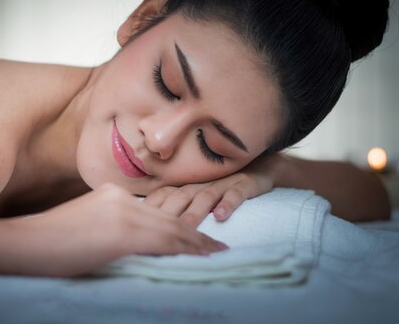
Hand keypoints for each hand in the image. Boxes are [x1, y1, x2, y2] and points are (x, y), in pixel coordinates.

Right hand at [9, 183, 227, 276]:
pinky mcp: (123, 230)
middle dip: (194, 233)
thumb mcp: (87, 225)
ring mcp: (124, 211)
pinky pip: (163, 240)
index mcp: (114, 194)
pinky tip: (201, 255)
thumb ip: (112, 226)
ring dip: (196, 243)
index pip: (157, 210)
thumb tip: (131, 244)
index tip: (197, 233)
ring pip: (171, 228)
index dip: (180, 223)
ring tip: (216, 252)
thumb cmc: (48, 241)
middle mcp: (123, 198)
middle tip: (216, 246)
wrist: (24, 243)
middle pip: (168, 217)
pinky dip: (186, 249)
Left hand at [143, 154, 280, 227]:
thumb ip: (179, 203)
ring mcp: (224, 182)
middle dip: (168, 213)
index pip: (164, 194)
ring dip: (195, 212)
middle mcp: (202, 182)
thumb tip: (151, 223)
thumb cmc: (224, 184)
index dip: (151, 207)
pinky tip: (221, 216)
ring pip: (205, 197)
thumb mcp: (200, 191)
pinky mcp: (245, 184)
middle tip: (155, 231)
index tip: (136, 222)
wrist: (262, 167)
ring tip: (186, 228)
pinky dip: (228, 204)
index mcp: (188, 184)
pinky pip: (236, 193)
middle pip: (180, 196)